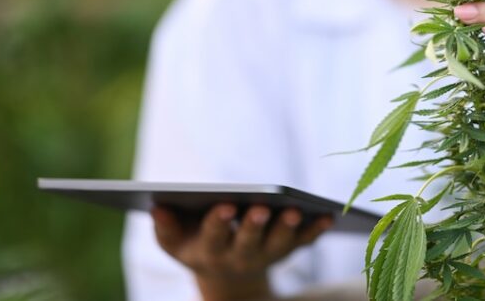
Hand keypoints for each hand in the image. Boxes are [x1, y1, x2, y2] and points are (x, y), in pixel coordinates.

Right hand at [151, 204, 332, 300]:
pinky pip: (304, 242)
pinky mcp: (287, 251)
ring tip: (294, 209)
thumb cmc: (197, 245)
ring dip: (287, 228)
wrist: (228, 278)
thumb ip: (166, 227)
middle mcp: (239, 257)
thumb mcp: (176, 241)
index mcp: (210, 252)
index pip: (213, 237)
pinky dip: (316, 230)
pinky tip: (326, 215)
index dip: (218, 222)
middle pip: (248, 243)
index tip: (224, 205)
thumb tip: (157, 206)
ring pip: (279, 245)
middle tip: (260, 208)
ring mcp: (266, 256)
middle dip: (253, 226)